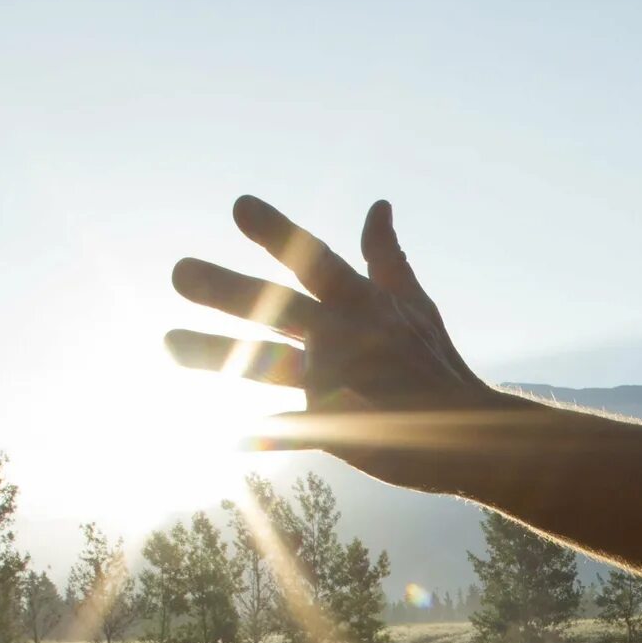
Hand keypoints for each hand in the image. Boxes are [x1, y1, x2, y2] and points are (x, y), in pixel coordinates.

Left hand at [165, 197, 500, 483]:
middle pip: (278, 306)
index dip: (280, 234)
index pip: (316, 260)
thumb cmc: (438, 362)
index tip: (239, 207)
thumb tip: (379, 206)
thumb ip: (386, 259)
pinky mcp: (341, 428)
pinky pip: (295, 431)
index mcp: (363, 303)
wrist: (475, 431)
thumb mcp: (415, 302)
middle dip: (228, 289)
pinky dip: (267, 434)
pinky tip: (228, 436)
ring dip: (217, 354)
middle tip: (179, 271)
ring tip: (167, 343)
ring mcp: (340, 382)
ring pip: (269, 364)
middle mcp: (346, 335)